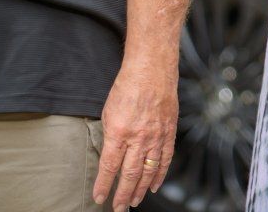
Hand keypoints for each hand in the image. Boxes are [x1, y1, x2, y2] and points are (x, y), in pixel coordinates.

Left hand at [95, 57, 178, 208]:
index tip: (99, 197)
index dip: (104, 185)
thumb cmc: (128, 86)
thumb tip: (110, 157)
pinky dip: (159, 175)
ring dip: (140, 189)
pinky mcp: (169, 132)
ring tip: (134, 201)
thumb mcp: (109, 112)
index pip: (109, 166)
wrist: (152, 70)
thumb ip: (110, 136)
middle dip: (122, 194)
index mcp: (119, 131)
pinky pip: (165, 159)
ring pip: (148, 171)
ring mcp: (156, 136)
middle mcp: (138, 137)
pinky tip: (153, 185)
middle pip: (129, 174)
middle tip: (118, 207)